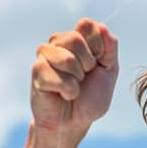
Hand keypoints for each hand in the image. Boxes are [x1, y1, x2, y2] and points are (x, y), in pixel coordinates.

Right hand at [31, 18, 118, 134]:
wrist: (74, 122)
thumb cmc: (90, 98)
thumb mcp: (109, 72)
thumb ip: (110, 49)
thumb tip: (103, 27)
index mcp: (76, 39)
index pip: (86, 25)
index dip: (98, 46)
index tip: (97, 64)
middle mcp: (58, 43)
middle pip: (76, 39)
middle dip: (87, 65)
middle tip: (83, 78)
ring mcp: (45, 56)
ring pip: (67, 59)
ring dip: (77, 80)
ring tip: (73, 86)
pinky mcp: (37, 72)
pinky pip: (58, 78)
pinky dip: (68, 91)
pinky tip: (62, 94)